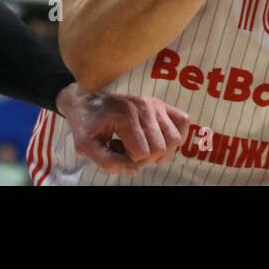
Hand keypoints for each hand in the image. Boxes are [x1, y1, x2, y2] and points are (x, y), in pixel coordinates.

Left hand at [57, 83, 190, 174]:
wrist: (86, 99)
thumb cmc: (85, 123)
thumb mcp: (86, 147)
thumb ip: (107, 162)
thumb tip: (134, 169)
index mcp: (126, 116)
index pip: (143, 153)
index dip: (130, 160)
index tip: (117, 149)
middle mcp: (145, 107)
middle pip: (160, 148)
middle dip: (145, 158)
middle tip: (128, 149)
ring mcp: (155, 104)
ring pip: (174, 139)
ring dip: (161, 150)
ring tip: (142, 144)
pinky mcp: (161, 104)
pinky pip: (183, 121)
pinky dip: (175, 135)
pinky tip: (158, 138)